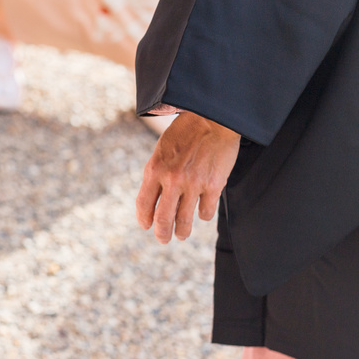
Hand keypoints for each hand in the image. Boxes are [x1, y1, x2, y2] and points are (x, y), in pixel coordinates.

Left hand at [136, 112, 240, 243]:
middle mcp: (172, 180)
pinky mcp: (214, 185)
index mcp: (154, 170)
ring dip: (182, 231)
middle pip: (163, 219)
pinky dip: (203, 215)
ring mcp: (194, 184)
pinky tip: (202, 214)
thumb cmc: (184, 134)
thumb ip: (156, 175)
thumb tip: (153, 202)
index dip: (144, 219)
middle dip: (162, 233)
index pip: (144, 204)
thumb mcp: (161, 151)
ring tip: (181, 235)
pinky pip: (206, 211)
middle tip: (163, 239)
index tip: (146, 226)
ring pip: (185, 220)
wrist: (212, 119)